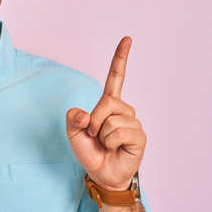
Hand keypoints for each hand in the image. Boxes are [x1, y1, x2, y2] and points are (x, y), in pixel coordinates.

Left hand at [66, 37, 145, 190]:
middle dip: (94, 120)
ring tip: (105, 144)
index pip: (116, 77)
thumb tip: (85, 115)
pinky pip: (120, 132)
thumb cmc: (89, 150)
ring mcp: (133, 122)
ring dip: (101, 135)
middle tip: (93, 134)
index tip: (127, 39)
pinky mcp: (139, 136)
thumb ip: (73, 118)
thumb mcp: (72, 132)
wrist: (100, 173)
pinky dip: (110, 143)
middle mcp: (123, 110)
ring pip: (111, 120)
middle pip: (107, 102)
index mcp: (108, 104)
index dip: (120, 58)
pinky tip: (115, 149)